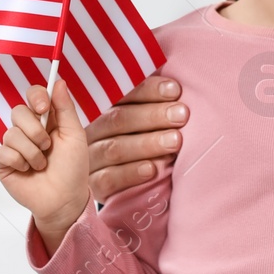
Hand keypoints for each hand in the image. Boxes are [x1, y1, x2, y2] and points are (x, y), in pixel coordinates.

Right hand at [0, 81, 90, 253]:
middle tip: (47, 145)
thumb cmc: (73, 168)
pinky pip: (3, 151)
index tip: (44, 107)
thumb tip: (59, 81)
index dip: (36, 96)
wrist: (64, 199)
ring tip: (41, 163)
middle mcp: (28, 129)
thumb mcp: (75, 135)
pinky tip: (27, 170)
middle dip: (35, 129)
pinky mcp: (3, 162)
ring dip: (32, 151)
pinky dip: (19, 161)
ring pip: (11, 133)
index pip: (34, 95)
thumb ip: (65, 108)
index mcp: (47, 119)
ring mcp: (14, 145)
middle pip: (18, 111)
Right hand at [85, 74, 186, 203]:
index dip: (149, 90)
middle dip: (153, 116)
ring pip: (115, 147)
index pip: (123, 94)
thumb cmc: (149, 140)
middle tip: (181, 115)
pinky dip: (131, 173)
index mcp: (105, 107)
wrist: (135, 186)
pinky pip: (109, 178)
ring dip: (148, 143)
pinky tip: (152, 170)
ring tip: (175, 141)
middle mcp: (94, 130)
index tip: (175, 90)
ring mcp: (91, 158)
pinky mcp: (95, 184)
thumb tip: (179, 87)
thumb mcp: (152, 120)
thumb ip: (161, 102)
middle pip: (119, 119)